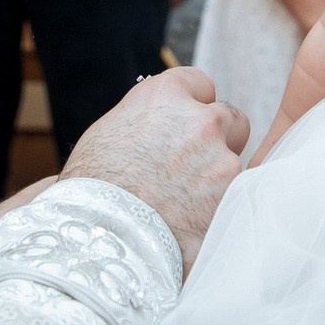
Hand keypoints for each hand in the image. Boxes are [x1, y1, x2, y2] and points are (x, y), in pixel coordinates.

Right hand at [63, 68, 249, 274]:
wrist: (98, 242)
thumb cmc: (90, 192)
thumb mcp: (108, 136)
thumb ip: (144, 122)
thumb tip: (154, 129)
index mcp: (163, 98)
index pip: (199, 83)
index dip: (193, 105)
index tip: (186, 123)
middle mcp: (199, 121)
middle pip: (228, 118)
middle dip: (217, 138)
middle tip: (192, 167)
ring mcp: (221, 161)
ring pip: (233, 163)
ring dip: (217, 179)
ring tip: (185, 207)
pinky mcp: (232, 200)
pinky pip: (234, 199)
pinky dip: (218, 211)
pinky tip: (193, 227)